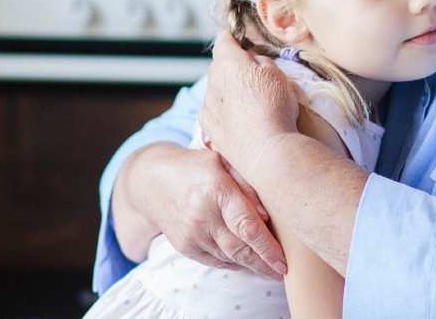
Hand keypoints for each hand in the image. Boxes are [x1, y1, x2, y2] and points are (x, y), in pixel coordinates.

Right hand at [115, 143, 287, 279]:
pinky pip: (216, 261)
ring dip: (252, 266)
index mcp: (216, 190)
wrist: (151, 182)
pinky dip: (235, 264)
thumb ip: (248, 184)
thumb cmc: (196, 167)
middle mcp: (203, 216)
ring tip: (271, 269)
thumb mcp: (223, 162)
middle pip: (240, 249)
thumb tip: (268, 216)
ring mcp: (192, 235)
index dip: (268, 248)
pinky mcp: (185, 247)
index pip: (247, 226)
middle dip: (264, 265)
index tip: (284, 261)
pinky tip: (249, 264)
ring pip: (230, 258)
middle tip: (283, 272)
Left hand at [200, 31, 302, 173]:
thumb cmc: (276, 108)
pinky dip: (223, 111)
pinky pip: (213, 110)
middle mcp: (213, 81)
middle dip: (233, 67)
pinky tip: (240, 120)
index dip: (233, 38)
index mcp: (228, 62)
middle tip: (255, 78)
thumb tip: (251, 60)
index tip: (240, 41)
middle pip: (220, 65)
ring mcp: (208, 105)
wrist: (267, 151)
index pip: (224, 39)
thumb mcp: (278, 74)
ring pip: (216, 89)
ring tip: (251, 105)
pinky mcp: (208, 126)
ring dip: (228, 91)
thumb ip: (261, 61)